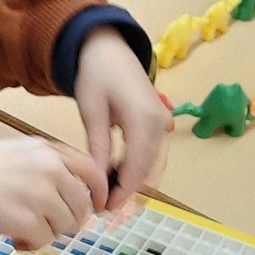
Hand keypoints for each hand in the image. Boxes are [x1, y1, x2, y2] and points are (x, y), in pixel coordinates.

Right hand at [0, 138, 105, 250]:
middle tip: (48, 223)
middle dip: (68, 220)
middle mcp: (50, 171)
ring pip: (65, 226)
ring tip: (24, 227)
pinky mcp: (28, 221)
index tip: (97, 207)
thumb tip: (75, 191)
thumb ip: (50, 165)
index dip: (100, 192)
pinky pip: (45, 240)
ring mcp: (41, 196)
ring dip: (48, 232)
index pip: (93, 170)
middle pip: (81, 206)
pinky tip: (16, 238)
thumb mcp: (22, 152)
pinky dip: (32, 244)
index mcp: (50, 152)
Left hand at [73, 28, 169, 208]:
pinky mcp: (159, 120)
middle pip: (148, 169)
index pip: (137, 168)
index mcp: (144, 120)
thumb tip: (99, 182)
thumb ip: (99, 148)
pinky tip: (115, 171)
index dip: (122, 192)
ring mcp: (162, 121)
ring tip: (106, 191)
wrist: (108, 46)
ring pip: (151, 163)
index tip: (105, 208)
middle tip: (102, 206)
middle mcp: (159, 123)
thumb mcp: (91, 112)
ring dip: (132, 179)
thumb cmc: (95, 74)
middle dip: (127, 190)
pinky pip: (151, 152)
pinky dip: (136, 165)